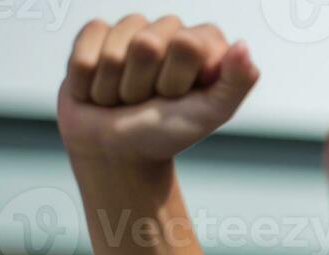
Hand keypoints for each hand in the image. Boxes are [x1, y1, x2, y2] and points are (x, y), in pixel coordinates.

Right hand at [57, 15, 259, 165]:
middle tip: (150, 102)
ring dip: (117, 88)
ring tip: (125, 99)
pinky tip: (99, 91)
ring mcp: (131, 29)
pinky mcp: (95, 34)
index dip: (177, 80)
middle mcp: (168, 29)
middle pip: (147, 44)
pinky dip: (90, 83)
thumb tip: (243, 46)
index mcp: (202, 43)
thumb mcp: (211, 113)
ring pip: (114, 52)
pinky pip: (85, 52)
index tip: (180, 98)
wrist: (119, 151)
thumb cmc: (167, 132)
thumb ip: (236, 83)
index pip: (187, 44)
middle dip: (144, 85)